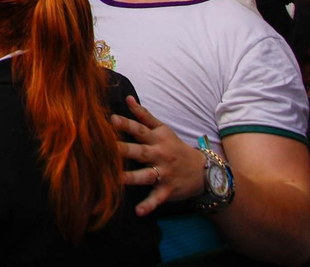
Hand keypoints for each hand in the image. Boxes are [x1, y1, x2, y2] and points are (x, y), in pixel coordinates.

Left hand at [111, 96, 207, 215]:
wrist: (202, 171)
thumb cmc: (175, 147)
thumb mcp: (163, 129)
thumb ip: (144, 115)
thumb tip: (127, 98)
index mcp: (157, 139)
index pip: (139, 129)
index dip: (126, 124)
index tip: (111, 119)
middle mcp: (160, 155)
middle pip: (140, 151)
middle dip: (123, 149)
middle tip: (106, 148)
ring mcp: (164, 173)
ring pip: (146, 175)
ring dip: (132, 178)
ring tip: (116, 179)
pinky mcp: (167, 190)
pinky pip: (157, 198)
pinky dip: (149, 205)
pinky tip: (139, 212)